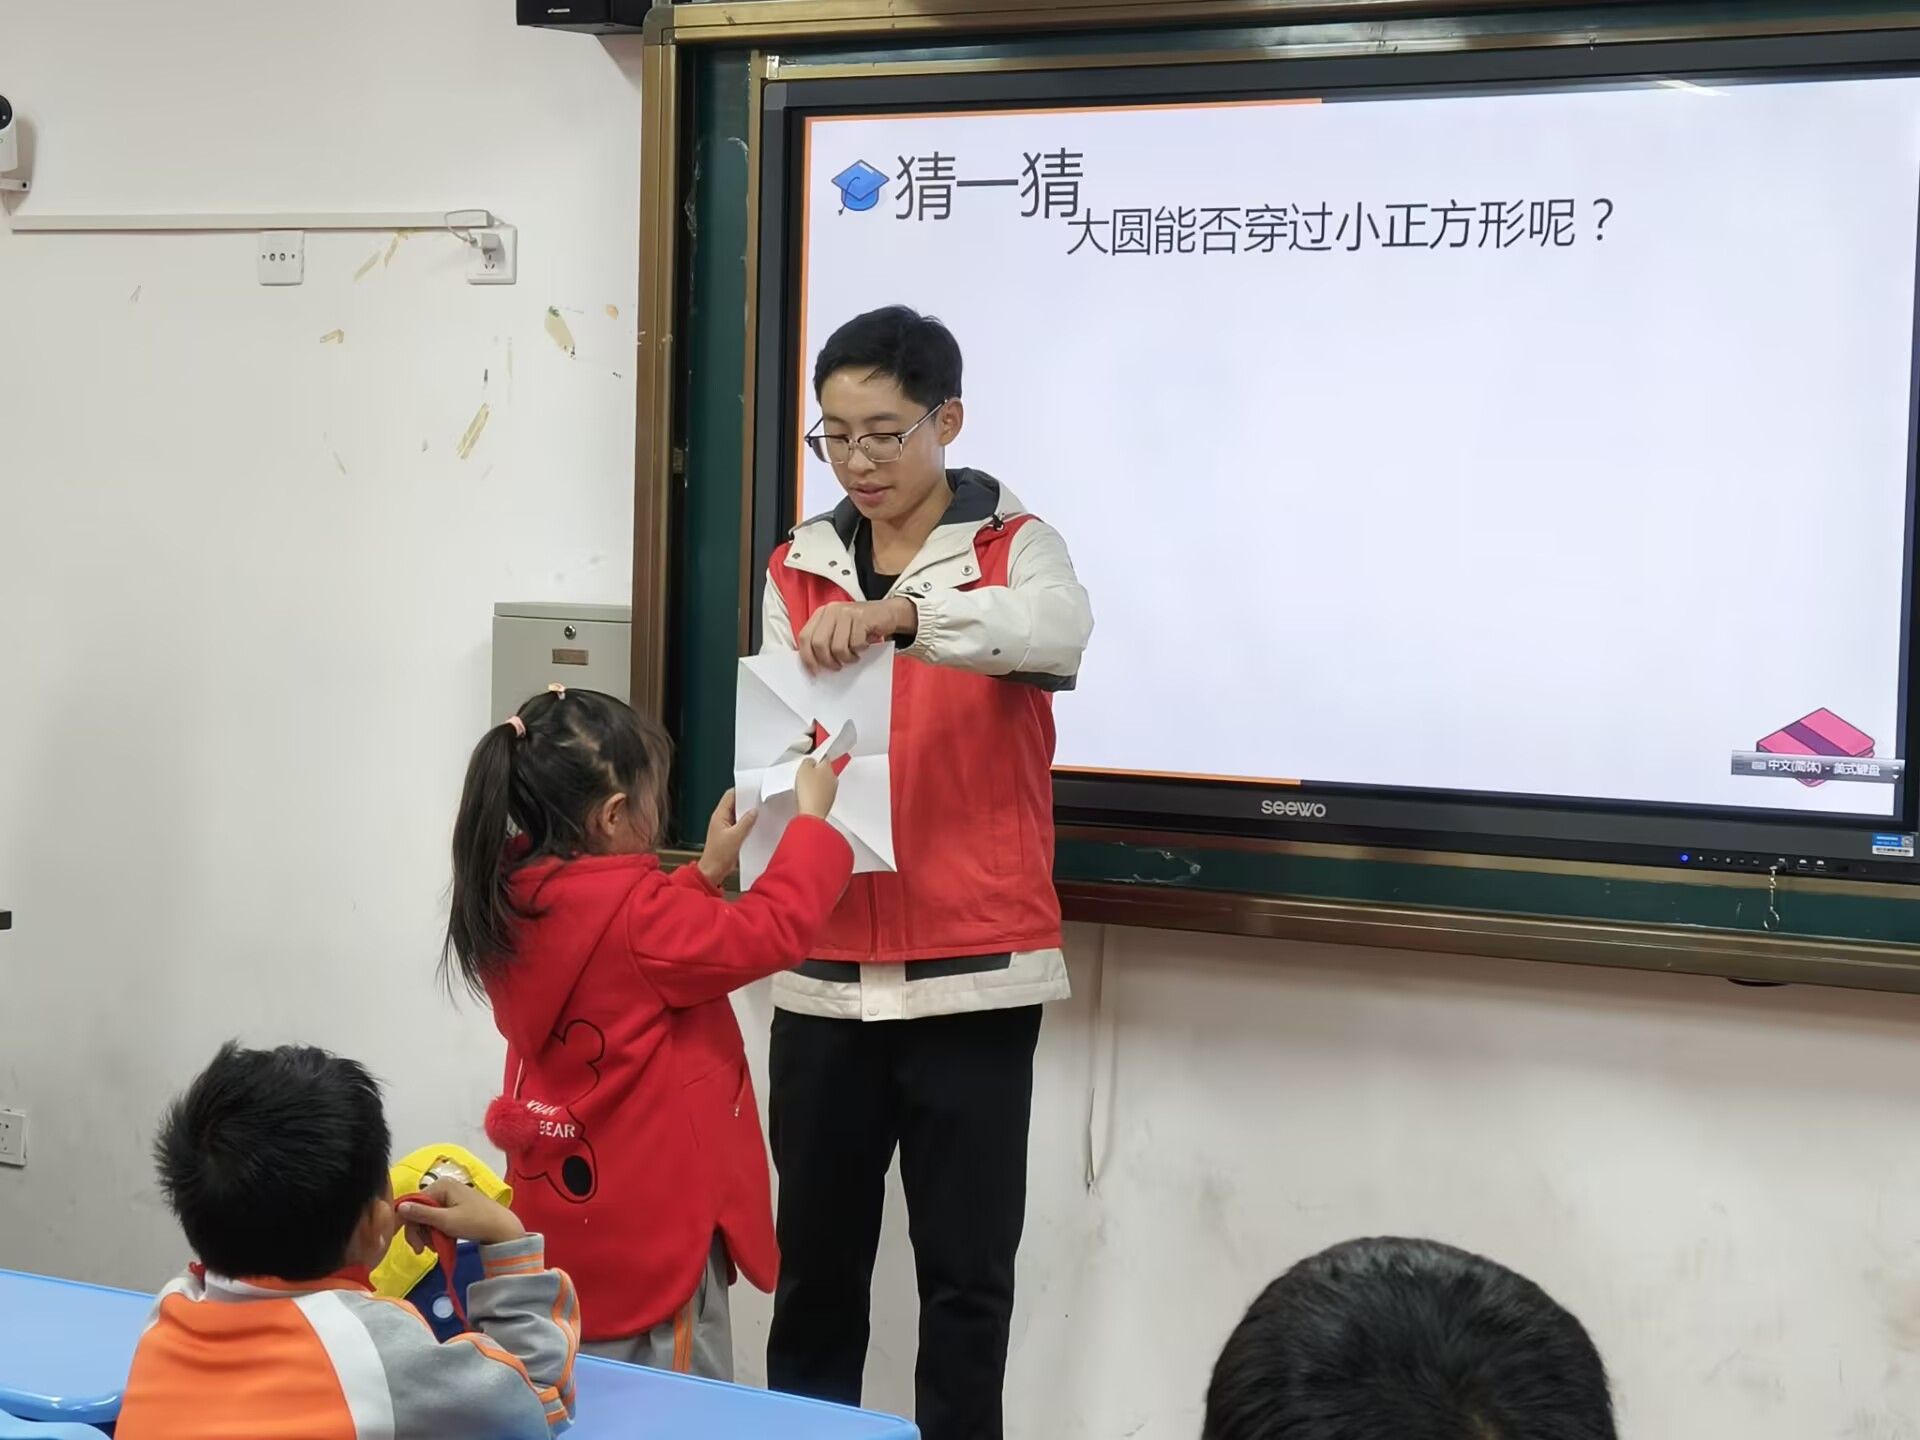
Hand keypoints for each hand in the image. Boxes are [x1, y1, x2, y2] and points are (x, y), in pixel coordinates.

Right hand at [397, 1180, 525, 1250]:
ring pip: (428, 1217)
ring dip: (429, 1234)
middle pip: (420, 1211)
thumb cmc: (475, 1222)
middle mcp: (444, 1187)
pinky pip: (439, 1219)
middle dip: (420, 1232)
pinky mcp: (456, 1206)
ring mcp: (451, 1196)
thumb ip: (422, 1214)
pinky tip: (443, 1242)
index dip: (410, 1225)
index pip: (413, 1204)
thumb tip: (399, 1206)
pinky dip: (438, 1231)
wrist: (502, 1229)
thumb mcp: (446, 1221)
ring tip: (437, 1247)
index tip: (415, 1246)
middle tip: (424, 1250)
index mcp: (441, 1186)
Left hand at [697, 788, 756, 887]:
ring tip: (761, 811)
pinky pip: (740, 824)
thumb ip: (746, 822)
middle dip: (747, 802)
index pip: (730, 796)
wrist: (713, 871)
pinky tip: (757, 825)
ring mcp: (726, 827)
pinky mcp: (731, 835)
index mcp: (719, 815)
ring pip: (739, 814)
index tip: (753, 789)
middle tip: (760, 800)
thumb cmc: (719, 855)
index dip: (741, 791)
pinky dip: (748, 823)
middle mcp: (722, 819)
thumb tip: (754, 811)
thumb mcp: (735, 837)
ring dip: (748, 814)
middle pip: (735, 804)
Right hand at [793, 756, 838, 818]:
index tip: (809, 760)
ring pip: (822, 782)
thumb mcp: (803, 769)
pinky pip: (820, 793)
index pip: (824, 757)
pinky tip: (806, 796)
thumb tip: (810, 761)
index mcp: (829, 768)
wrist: (812, 813)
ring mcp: (832, 791)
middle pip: (823, 770)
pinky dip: (814, 793)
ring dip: (814, 783)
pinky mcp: (827, 801)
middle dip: (814, 772)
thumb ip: (808, 761)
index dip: (815, 758)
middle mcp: (833, 778)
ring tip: (803, 787)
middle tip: (803, 774)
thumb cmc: (809, 792)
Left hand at [796, 598, 914, 672]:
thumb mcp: (839, 629)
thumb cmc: (861, 626)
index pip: (805, 637)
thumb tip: (814, 665)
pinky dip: (860, 651)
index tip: (814, 671)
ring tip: (854, 656)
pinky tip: (864, 646)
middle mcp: (831, 611)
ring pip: (837, 647)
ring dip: (847, 658)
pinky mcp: (861, 618)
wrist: (887, 613)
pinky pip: (855, 644)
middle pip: (819, 644)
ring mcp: (846, 613)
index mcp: (821, 614)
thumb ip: (825, 641)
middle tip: (838, 666)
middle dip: (828, 661)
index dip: (808, 657)